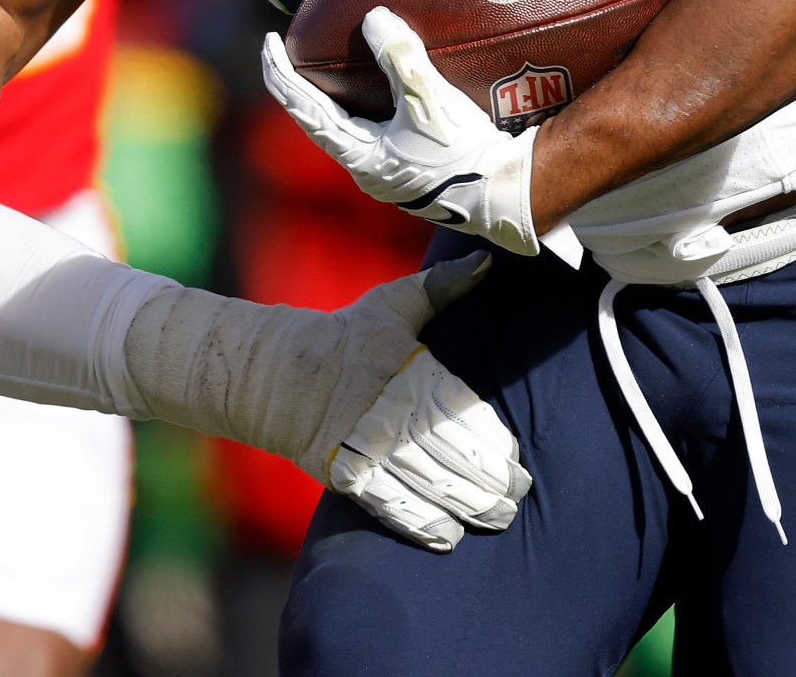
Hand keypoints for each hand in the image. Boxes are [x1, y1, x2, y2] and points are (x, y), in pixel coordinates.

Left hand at [262, 8, 540, 255]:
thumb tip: (374, 18)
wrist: (504, 194)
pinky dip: (356, 107)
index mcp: (357, 154)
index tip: (267, 40)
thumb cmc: (465, 154)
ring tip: (321, 67)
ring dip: (327, 97)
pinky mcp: (404, 169)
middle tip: (287, 49)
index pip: (302, 107)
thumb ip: (401, 59)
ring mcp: (382, 171)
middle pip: (314, 118)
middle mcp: (362, 167)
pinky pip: (366, 132)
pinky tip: (369, 93)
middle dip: (298, 84)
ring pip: (340, 127)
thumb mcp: (431, 103)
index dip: (280, 73)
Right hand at [319, 256, 531, 549]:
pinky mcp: (347, 476)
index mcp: (414, 373)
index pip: (470, 418)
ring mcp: (371, 448)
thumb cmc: (345, 337)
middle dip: (494, 485)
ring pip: (434, 488)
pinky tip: (449, 534)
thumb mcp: (392, 305)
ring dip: (471, 508)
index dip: (499, 446)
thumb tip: (488, 260)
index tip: (517, 462)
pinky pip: (395, 508)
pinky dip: (425, 526)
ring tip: (495, 517)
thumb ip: (443, 288)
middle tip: (514, 498)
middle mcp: (396, 413)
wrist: (278, 373)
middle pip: (460, 459)